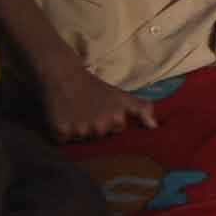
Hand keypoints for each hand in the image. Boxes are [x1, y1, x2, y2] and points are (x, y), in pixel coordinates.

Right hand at [39, 58, 154, 144]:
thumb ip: (141, 109)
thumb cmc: (94, 86)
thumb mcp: (120, 96)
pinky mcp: (61, 132)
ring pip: (80, 142)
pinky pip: (63, 141)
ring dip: (77, 132)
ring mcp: (79, 130)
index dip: (107, 123)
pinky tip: (64, 117)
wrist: (64, 74)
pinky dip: (62, 133)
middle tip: (86, 112)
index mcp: (116, 120)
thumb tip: (154, 126)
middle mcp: (99, 127)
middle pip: (97, 140)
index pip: (114, 134)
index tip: (101, 111)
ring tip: (75, 114)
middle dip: (92, 129)